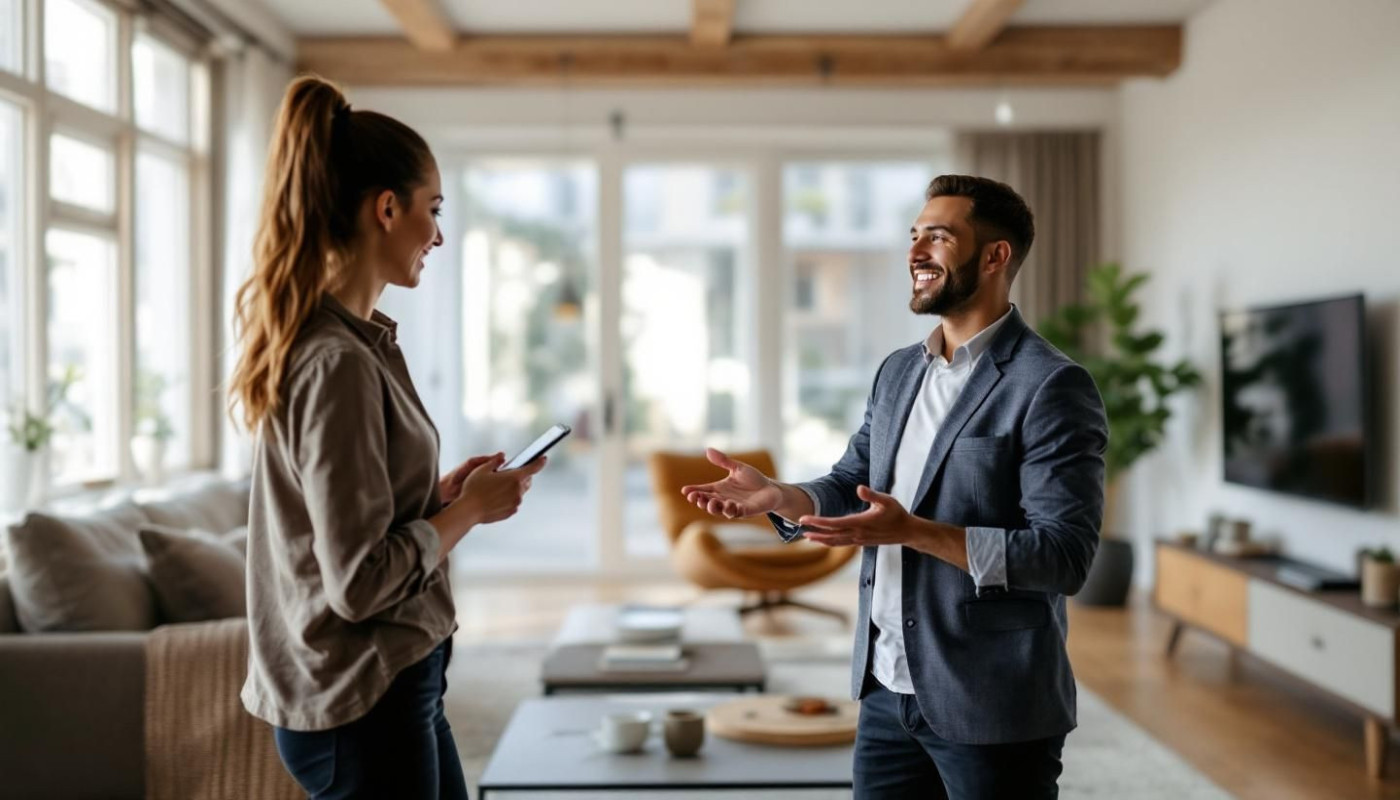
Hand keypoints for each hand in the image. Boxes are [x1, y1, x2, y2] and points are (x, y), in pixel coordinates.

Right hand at [447, 454, 547, 527]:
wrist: (468, 510)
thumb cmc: (473, 489)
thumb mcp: (482, 469)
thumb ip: (495, 461)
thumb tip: (502, 456)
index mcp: (514, 478)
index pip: (533, 468)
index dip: (540, 462)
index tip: (544, 459)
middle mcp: (518, 491)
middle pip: (527, 480)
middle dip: (522, 475)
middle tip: (510, 474)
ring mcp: (516, 502)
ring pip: (520, 492)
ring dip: (515, 487)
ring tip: (500, 486)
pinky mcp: (511, 511)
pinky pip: (514, 502)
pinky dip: (510, 498)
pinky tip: (497, 497)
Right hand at [680, 448, 783, 518]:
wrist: (771, 489)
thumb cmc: (754, 479)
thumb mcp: (737, 468)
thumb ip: (723, 461)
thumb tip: (707, 450)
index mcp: (720, 489)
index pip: (704, 490)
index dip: (694, 491)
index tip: (685, 490)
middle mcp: (724, 499)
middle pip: (708, 502)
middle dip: (700, 500)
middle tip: (694, 497)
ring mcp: (733, 507)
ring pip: (719, 510)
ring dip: (713, 507)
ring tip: (710, 502)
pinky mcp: (745, 511)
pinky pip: (735, 512)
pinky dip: (731, 509)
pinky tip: (729, 504)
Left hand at [800, 485, 917, 547]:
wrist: (907, 532)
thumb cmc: (897, 513)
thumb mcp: (886, 500)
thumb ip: (872, 495)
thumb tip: (859, 488)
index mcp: (861, 523)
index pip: (834, 523)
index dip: (818, 522)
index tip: (805, 519)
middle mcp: (858, 534)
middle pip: (831, 534)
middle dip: (815, 531)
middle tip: (799, 527)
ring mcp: (859, 540)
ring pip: (836, 542)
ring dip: (821, 539)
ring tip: (807, 537)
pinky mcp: (861, 542)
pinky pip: (842, 543)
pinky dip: (831, 542)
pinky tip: (824, 540)